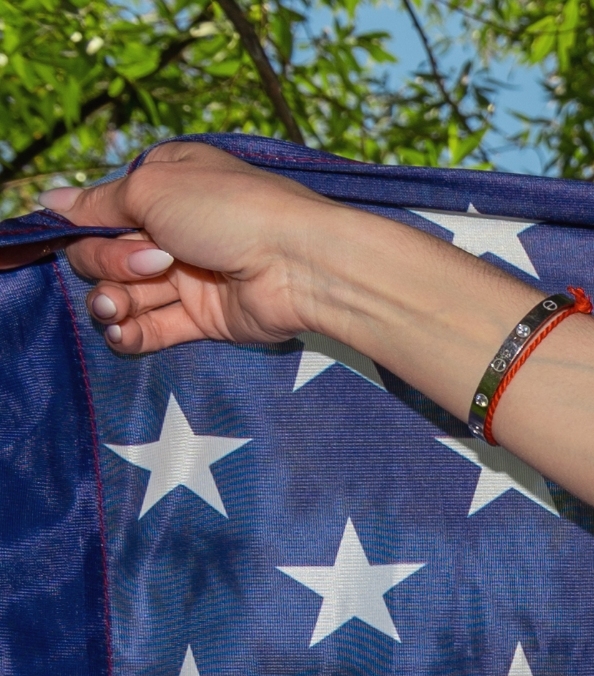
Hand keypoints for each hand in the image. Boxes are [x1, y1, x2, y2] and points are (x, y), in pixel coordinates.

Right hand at [47, 140, 344, 354]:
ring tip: (118, 307)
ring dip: (112, 300)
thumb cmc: (228, 209)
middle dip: (108, 263)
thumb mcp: (152, 187)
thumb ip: (98, 202)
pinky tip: (121, 332)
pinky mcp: (204, 317)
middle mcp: (174, 227)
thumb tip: (50, 200)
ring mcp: (188, 275)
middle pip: (105, 253)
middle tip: (150, 263)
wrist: (300, 263)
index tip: (74, 233)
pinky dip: (129, 332)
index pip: (100, 208)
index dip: (83, 225)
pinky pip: (152, 328)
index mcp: (164, 183)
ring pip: (124, 293)